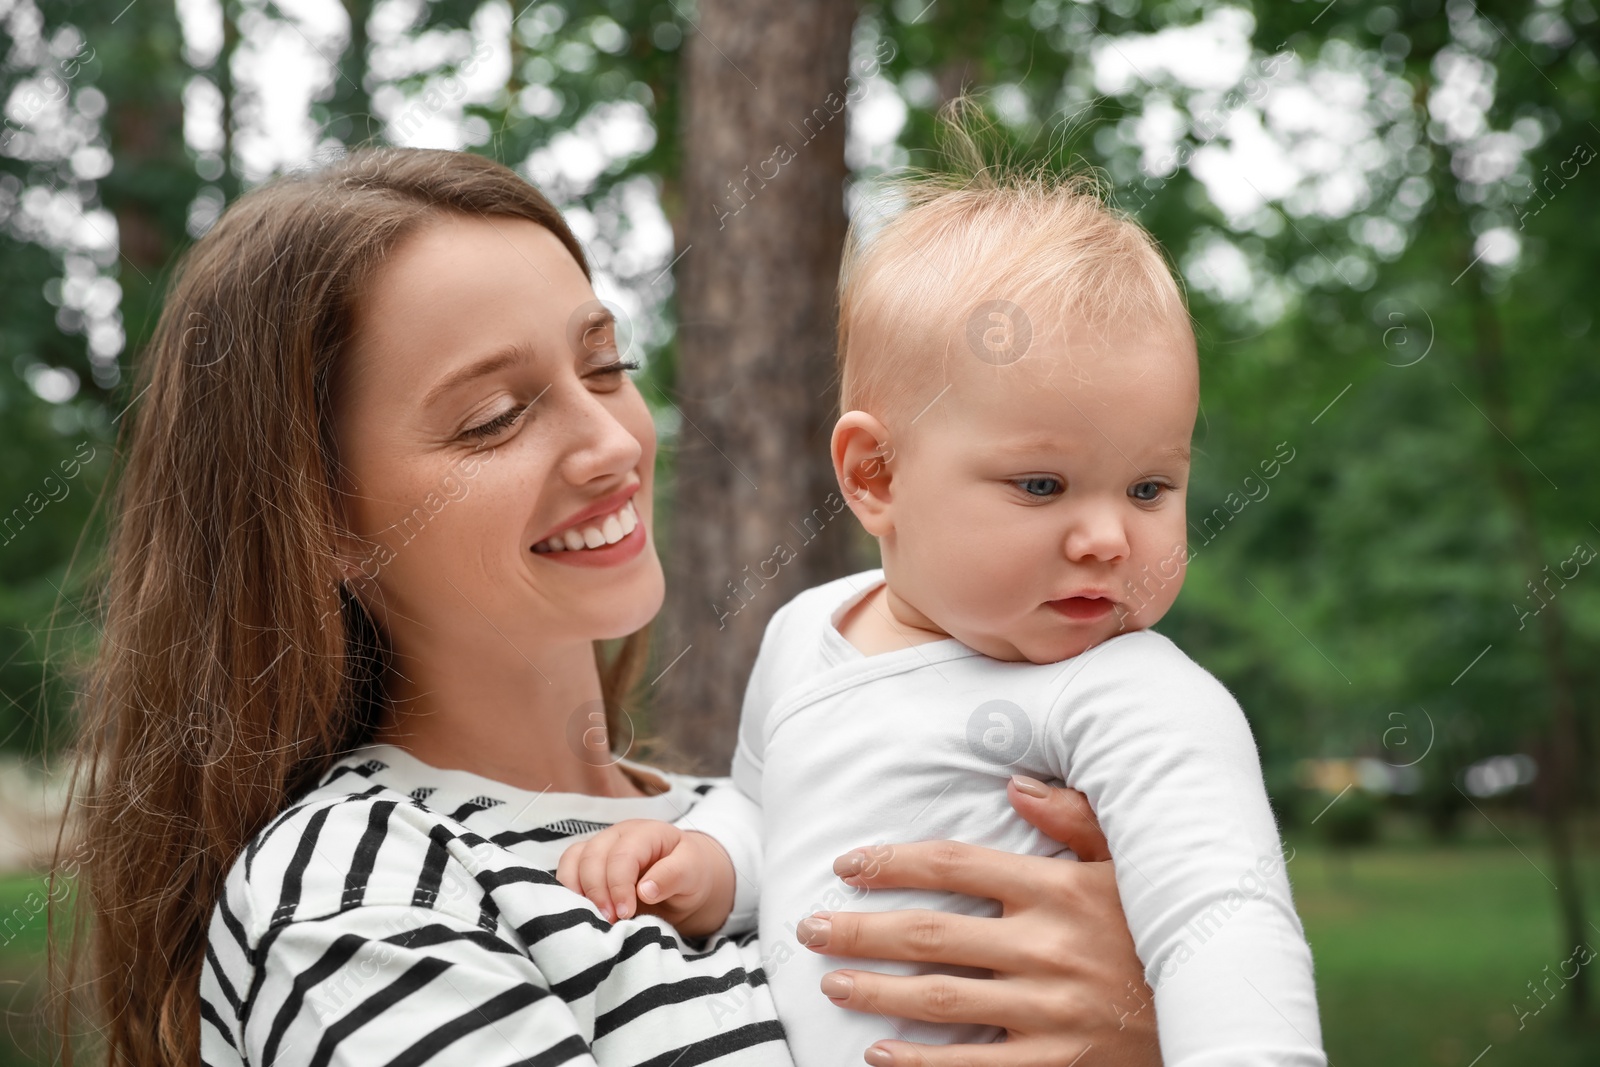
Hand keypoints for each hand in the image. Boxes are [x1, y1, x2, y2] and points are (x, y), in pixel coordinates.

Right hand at [555, 819, 734, 936]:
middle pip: (593, 856)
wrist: (684, 878)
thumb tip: (644, 890)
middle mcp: (619, 835)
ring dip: (578, 891)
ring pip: (574, 860)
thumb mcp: (693, 873)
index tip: (626, 914)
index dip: (619, 885)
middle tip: (611, 921)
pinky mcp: (589, 862)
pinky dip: (569, 889)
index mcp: (647, 832)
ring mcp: (601, 846)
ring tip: (594, 917)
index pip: (623, 854)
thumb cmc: (690, 872)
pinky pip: (567, 868)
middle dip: (598, 892)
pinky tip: (582, 910)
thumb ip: (672, 876)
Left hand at [797, 777, 1159, 1065]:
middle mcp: (1049, 947)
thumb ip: (1076, 818)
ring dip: (875, 990)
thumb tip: (1015, 783)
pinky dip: (920, 1064)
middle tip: (810, 926)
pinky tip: (878, 1054)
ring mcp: (1051, 1011)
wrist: (1218, 1015)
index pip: (955, 865)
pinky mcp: (1057, 1064)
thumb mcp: (1130, 865)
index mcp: (1060, 889)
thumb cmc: (1158, 930)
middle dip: (860, 929)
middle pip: (930, 934)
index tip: (848, 865)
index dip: (892, 863)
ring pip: (940, 1001)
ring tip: (831, 980)